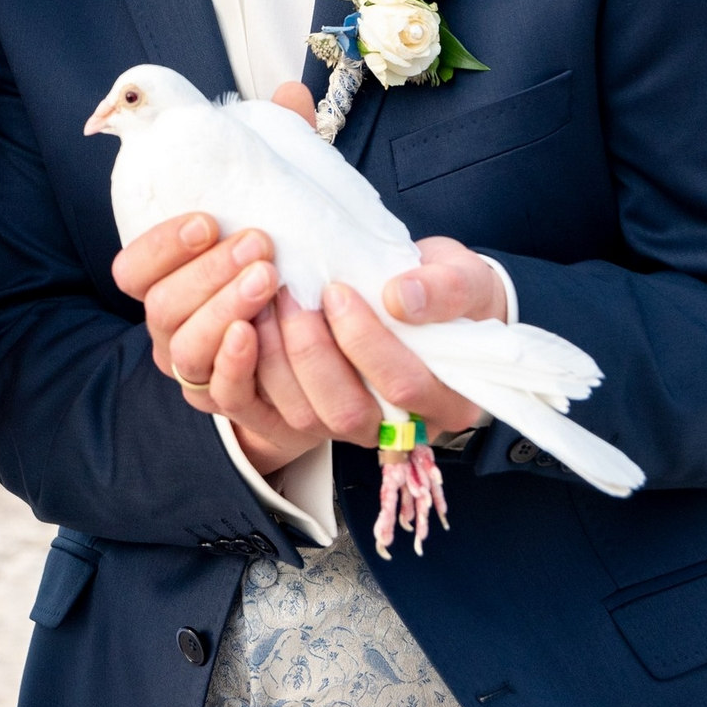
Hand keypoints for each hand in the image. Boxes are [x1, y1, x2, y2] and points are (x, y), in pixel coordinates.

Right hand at [113, 213, 319, 472]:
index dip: (162, 246)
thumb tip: (241, 149)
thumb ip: (234, 211)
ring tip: (267, 278)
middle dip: (210, 272)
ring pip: (188, 347)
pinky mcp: (230, 405)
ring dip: (225, 308)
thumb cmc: (273, 275)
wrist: (311, 354)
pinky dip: (234, 361)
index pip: (132, 271)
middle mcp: (168, 333)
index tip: (209, 222)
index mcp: (158, 289)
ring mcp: (195, 373)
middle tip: (258, 243)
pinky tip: (254, 332)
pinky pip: (223, 391)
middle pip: (162, 306)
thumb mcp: (244, 241)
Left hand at [255, 237, 503, 447]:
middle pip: (346, 411)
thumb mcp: (464, 278)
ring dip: (275, 358)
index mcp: (447, 401)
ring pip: (303, 416)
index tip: (338, 291)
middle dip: (311, 350)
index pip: (404, 387)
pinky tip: (242, 328)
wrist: (420, 294)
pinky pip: (267, 414)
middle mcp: (399, 427)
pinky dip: (245, 373)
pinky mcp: (310, 417)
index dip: (366, 341)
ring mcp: (351, 427)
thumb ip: (444, 289)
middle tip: (291, 293)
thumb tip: (401, 298)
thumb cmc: (445, 291)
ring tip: (266, 301)